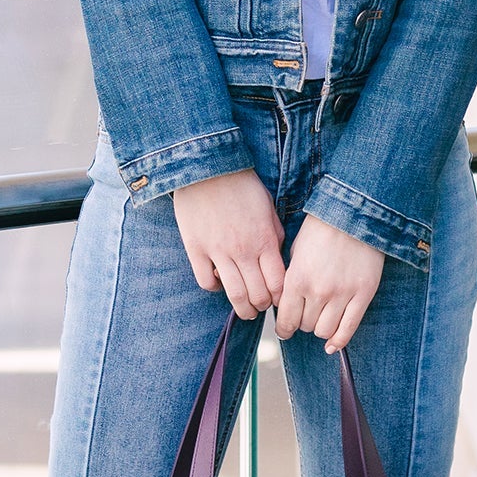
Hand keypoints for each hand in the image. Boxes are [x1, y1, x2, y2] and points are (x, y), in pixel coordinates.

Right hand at [173, 169, 284, 318]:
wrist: (208, 167)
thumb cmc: (241, 185)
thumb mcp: (268, 208)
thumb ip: (274, 235)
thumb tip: (277, 259)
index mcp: (265, 240)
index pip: (278, 284)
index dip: (280, 298)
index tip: (278, 299)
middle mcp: (243, 251)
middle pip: (258, 295)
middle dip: (263, 306)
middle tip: (261, 306)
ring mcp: (218, 252)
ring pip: (234, 295)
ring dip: (242, 308)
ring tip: (244, 309)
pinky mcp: (196, 249)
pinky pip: (206, 281)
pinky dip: (215, 288)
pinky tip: (219, 282)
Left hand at [275, 215, 383, 353]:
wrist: (354, 215)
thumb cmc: (321, 229)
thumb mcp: (295, 251)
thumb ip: (290, 279)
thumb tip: (283, 304)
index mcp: (297, 279)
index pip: (286, 319)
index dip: (283, 329)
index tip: (284, 331)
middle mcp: (318, 291)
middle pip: (305, 326)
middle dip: (302, 323)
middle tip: (305, 316)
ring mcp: (342, 295)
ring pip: (325, 331)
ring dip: (320, 329)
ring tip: (320, 319)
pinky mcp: (363, 295)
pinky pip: (349, 328)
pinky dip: (339, 341)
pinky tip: (332, 345)